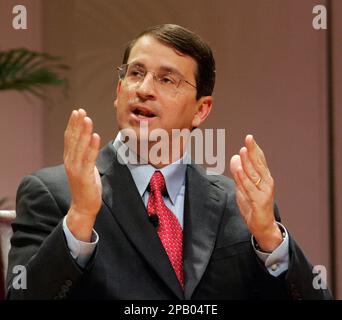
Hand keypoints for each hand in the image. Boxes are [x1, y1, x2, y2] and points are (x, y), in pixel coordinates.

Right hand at [64, 108, 101, 240]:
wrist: (83, 207)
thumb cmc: (86, 187)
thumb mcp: (86, 168)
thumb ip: (86, 156)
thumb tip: (91, 144)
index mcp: (70, 159)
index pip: (70, 138)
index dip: (73, 124)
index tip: (77, 112)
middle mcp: (70, 162)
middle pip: (73, 139)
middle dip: (77, 124)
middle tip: (81, 110)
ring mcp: (76, 169)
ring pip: (79, 146)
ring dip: (84, 132)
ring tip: (87, 119)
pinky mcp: (84, 175)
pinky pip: (89, 158)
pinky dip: (92, 146)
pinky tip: (96, 136)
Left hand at [229, 135, 281, 251]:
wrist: (263, 227)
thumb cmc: (254, 207)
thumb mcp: (244, 188)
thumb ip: (240, 174)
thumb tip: (235, 157)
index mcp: (264, 178)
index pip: (260, 161)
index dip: (255, 149)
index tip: (250, 138)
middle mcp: (266, 183)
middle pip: (259, 165)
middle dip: (253, 151)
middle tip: (249, 139)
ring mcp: (264, 192)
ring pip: (254, 175)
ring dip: (248, 162)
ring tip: (243, 151)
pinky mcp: (259, 202)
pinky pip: (249, 189)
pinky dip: (244, 179)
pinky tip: (239, 171)